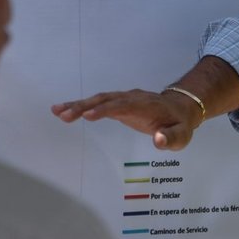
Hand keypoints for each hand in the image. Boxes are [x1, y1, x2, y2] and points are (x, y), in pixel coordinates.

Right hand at [51, 88, 202, 150]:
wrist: (181, 107)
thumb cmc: (180, 124)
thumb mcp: (182, 135)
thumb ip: (171, 138)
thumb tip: (158, 140)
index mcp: (145, 105)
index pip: (123, 105)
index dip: (106, 110)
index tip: (88, 116)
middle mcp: (132, 98)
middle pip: (105, 100)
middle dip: (84, 106)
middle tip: (63, 114)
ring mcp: (124, 99)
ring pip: (99, 99)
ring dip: (78, 105)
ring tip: (57, 111)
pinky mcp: (118, 103)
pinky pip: (98, 103)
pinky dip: (81, 107)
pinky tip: (64, 111)